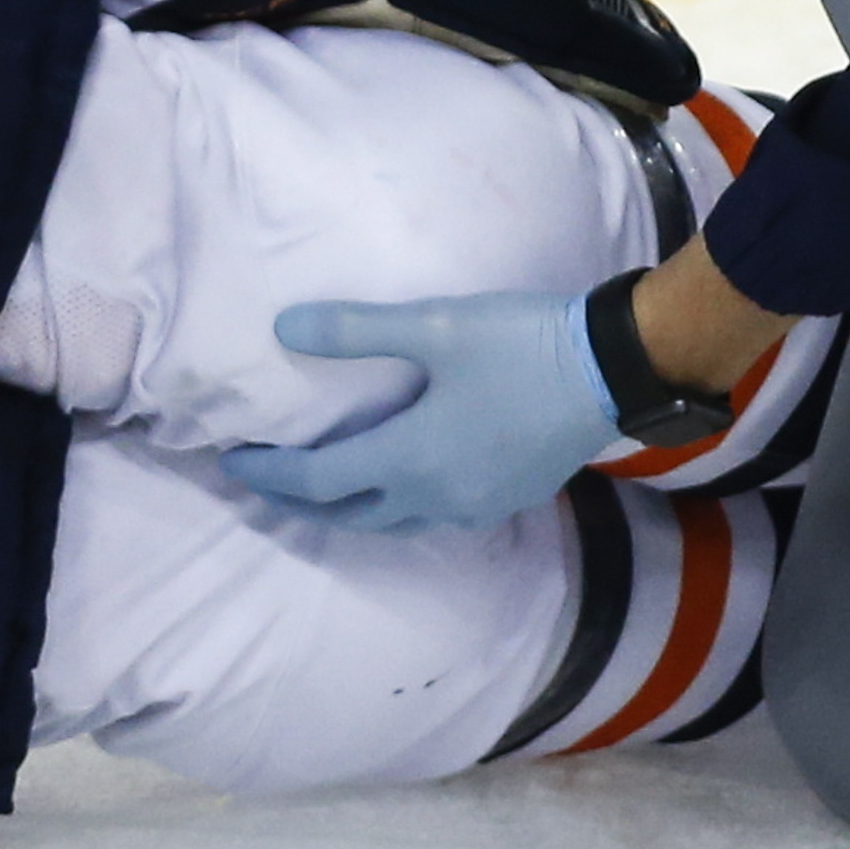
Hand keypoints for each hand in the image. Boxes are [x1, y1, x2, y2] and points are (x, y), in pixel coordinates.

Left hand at [219, 292, 621, 530]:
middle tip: (270, 481)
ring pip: (397, 522)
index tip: (234, 461)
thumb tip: (284, 327)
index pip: (318, 480)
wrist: (615, 368)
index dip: (270, 473)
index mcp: (410, 458)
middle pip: (352, 515)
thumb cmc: (521, 344)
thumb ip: (356, 329)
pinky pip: (439, 517)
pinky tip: (407, 480)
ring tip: (329, 487)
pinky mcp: (510, 497)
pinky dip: (403, 506)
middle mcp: (437, 496)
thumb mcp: (435, 326)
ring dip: (354, 510)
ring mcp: (477, 504)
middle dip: (304, 502)